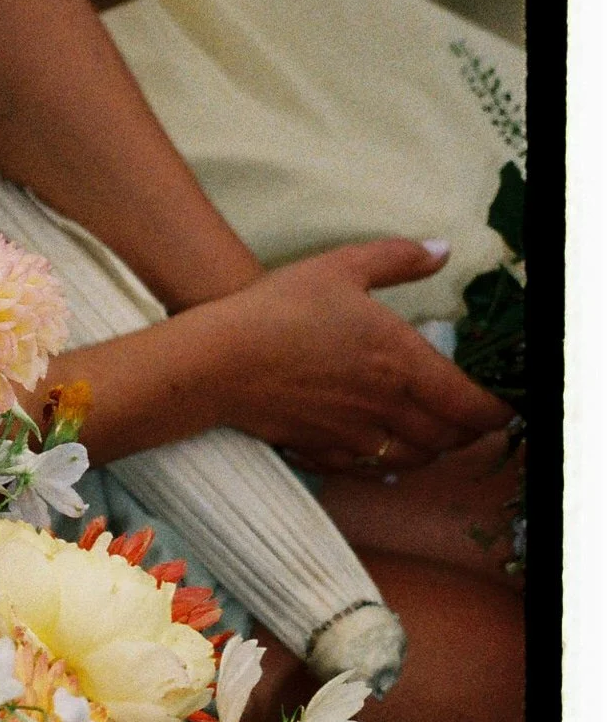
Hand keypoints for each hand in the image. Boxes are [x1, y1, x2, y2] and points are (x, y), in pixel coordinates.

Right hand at [186, 242, 510, 472]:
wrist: (218, 363)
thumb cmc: (279, 309)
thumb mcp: (343, 266)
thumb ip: (400, 258)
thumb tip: (441, 250)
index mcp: (402, 364)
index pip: (470, 405)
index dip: (496, 412)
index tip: (504, 405)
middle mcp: (385, 409)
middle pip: (447, 440)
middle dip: (467, 433)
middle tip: (471, 416)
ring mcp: (353, 437)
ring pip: (412, 461)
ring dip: (430, 450)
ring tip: (431, 432)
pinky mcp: (321, 452)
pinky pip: (369, 470)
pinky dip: (387, 463)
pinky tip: (382, 446)